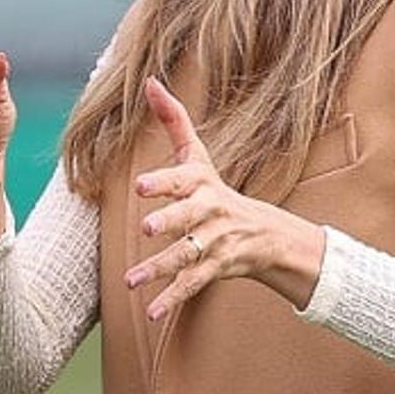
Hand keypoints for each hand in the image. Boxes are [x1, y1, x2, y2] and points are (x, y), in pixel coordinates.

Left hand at [123, 78, 325, 319]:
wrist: (263, 234)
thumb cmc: (214, 188)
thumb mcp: (197, 155)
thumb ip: (173, 119)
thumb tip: (149, 80)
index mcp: (202, 184)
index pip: (182, 180)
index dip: (164, 182)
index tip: (141, 185)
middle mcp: (209, 213)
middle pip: (189, 218)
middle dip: (170, 222)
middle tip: (147, 228)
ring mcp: (214, 243)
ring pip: (186, 256)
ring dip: (159, 268)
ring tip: (130, 280)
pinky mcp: (214, 269)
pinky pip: (192, 285)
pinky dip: (172, 299)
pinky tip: (151, 313)